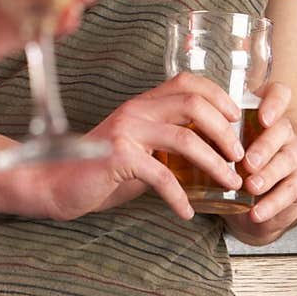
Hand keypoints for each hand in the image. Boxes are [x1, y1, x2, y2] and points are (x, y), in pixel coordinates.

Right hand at [0, 73, 246, 220]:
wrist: (56, 184)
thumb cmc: (101, 171)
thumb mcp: (139, 150)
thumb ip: (167, 146)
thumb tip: (212, 158)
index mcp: (143, 103)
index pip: (187, 82)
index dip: (218, 95)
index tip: (237, 119)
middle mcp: (136, 109)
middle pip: (194, 104)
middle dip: (224, 130)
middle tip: (240, 156)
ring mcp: (127, 130)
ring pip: (185, 138)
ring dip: (214, 163)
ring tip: (229, 182)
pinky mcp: (119, 156)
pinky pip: (162, 175)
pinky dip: (179, 196)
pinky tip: (187, 213)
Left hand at [225, 81, 296, 243]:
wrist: (254, 202)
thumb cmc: (234, 165)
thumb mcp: (221, 146)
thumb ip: (210, 133)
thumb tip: (183, 126)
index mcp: (266, 113)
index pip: (280, 94)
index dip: (274, 102)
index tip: (262, 118)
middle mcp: (286, 130)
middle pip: (283, 129)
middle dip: (265, 146)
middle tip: (247, 162)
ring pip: (290, 159)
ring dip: (270, 174)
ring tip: (251, 186)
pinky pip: (292, 190)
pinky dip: (272, 203)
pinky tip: (256, 211)